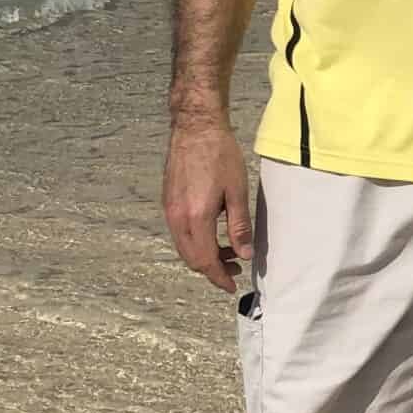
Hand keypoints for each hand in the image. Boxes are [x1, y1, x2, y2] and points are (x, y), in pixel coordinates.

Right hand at [164, 114, 252, 292]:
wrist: (195, 127)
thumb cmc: (219, 154)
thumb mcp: (237, 192)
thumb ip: (240, 227)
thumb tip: (244, 254)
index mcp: (195, 217)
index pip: (205, 261)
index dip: (219, 277)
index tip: (232, 286)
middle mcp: (177, 217)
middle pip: (191, 258)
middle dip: (213, 269)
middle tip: (236, 267)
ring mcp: (169, 209)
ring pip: (184, 247)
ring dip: (204, 255)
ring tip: (229, 250)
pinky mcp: (168, 201)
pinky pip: (180, 232)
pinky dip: (195, 241)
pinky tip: (213, 233)